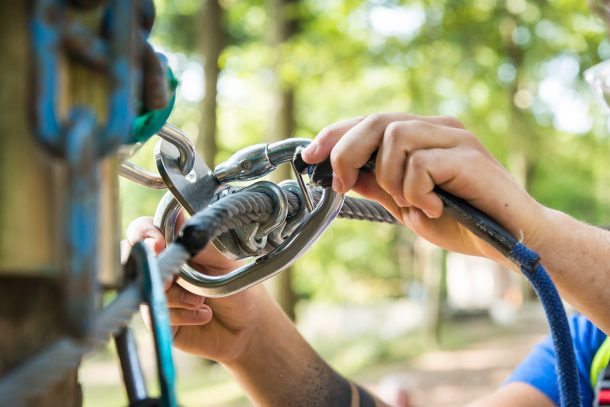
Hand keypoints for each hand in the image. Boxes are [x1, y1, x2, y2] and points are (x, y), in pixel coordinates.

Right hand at [125, 216, 277, 363]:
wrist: (246, 327)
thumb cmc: (238, 288)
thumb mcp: (224, 262)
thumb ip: (200, 244)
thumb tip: (178, 226)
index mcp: (177, 244)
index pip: (146, 229)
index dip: (144, 233)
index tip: (157, 243)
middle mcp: (164, 265)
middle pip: (133, 256)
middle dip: (151, 266)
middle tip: (170, 279)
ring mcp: (158, 290)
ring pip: (146, 286)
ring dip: (176, 295)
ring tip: (201, 300)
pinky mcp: (157, 316)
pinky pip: (154, 312)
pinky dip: (181, 314)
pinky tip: (202, 315)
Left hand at [301, 113, 545, 262]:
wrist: (510, 241)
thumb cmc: (462, 221)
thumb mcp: (406, 204)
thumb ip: (378, 185)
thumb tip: (342, 174)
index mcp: (423, 135)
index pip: (371, 121)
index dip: (336, 134)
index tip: (309, 155)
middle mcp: (438, 128)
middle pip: (378, 121)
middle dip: (348, 152)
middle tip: (344, 185)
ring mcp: (455, 138)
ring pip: (396, 137)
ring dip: (390, 177)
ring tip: (411, 203)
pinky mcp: (469, 156)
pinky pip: (420, 163)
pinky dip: (416, 191)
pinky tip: (434, 207)